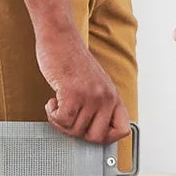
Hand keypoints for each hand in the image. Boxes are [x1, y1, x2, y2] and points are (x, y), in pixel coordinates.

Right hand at [37, 26, 130, 143]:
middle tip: (67, 120)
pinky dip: (52, 115)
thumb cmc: (72, 59)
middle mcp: (106, 97)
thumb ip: (98, 104)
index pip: (122, 130)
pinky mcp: (73, 93)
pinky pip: (62, 121)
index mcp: (113, 95)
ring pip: (75, 130)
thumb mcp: (94, 83)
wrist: (59, 37)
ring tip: (57, 105)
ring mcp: (91, 96)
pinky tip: (52, 102)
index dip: (105, 137)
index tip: (89, 131)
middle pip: (96, 138)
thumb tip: (92, 132)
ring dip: (60, 122)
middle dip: (77, 134)